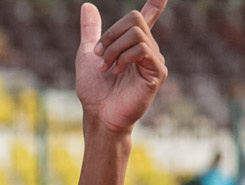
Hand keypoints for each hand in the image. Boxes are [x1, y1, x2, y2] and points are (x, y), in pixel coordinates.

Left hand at [76, 1, 166, 134]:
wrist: (98, 114)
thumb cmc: (94, 90)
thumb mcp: (87, 54)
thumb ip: (91, 31)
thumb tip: (87, 6)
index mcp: (132, 44)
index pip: (148, 17)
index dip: (156, 3)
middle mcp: (147, 49)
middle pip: (135, 19)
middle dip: (111, 35)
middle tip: (99, 56)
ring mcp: (154, 60)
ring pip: (137, 34)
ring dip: (114, 49)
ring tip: (106, 67)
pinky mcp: (157, 72)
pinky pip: (143, 49)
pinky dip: (124, 57)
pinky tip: (117, 71)